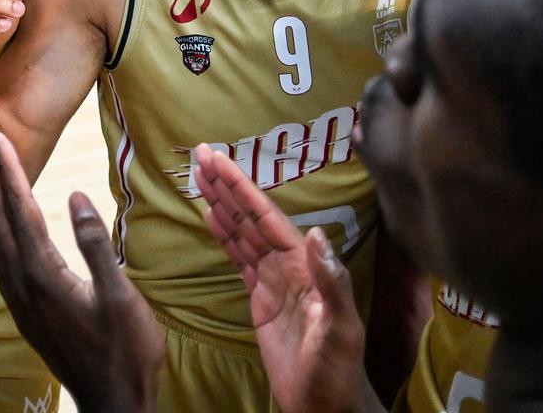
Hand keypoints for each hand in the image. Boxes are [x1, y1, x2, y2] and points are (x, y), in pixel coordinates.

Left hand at [0, 131, 162, 412]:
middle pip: (0, 220)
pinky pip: (1, 264)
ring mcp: (21, 302)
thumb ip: (95, 244)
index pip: (21, 210)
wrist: (114, 402)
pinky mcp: (26, 315)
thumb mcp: (120, 295)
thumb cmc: (126, 350)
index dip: (8, 172)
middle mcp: (23, 285)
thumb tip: (75, 195)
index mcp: (44, 275)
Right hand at [196, 146, 377, 412]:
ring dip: (223, 203)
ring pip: (243, 232)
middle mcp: (289, 266)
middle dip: (228, 185)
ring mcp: (274, 280)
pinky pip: (239, 258)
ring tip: (201, 175)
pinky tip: (210, 216)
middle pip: (252, 217)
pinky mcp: (261, 298)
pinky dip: (224, 235)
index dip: (243, 188)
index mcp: (305, 267)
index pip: (268, 218)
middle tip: (202, 155)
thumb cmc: (338, 371)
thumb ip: (331, 283)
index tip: (219, 162)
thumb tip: (315, 234)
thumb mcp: (341, 329)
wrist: (325, 406)